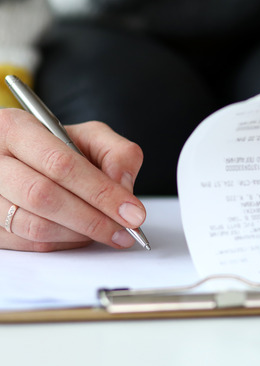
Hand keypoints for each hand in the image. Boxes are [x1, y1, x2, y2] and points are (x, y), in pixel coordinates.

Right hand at [0, 109, 145, 251]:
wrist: (28, 160)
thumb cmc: (62, 147)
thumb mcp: (93, 137)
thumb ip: (118, 154)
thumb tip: (122, 187)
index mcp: (15, 128)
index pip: (60, 164)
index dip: (100, 191)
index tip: (131, 212)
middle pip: (43, 196)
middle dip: (92, 219)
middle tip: (125, 231)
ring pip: (34, 226)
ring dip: (78, 235)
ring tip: (108, 233)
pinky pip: (27, 244)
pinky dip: (62, 244)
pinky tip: (82, 235)